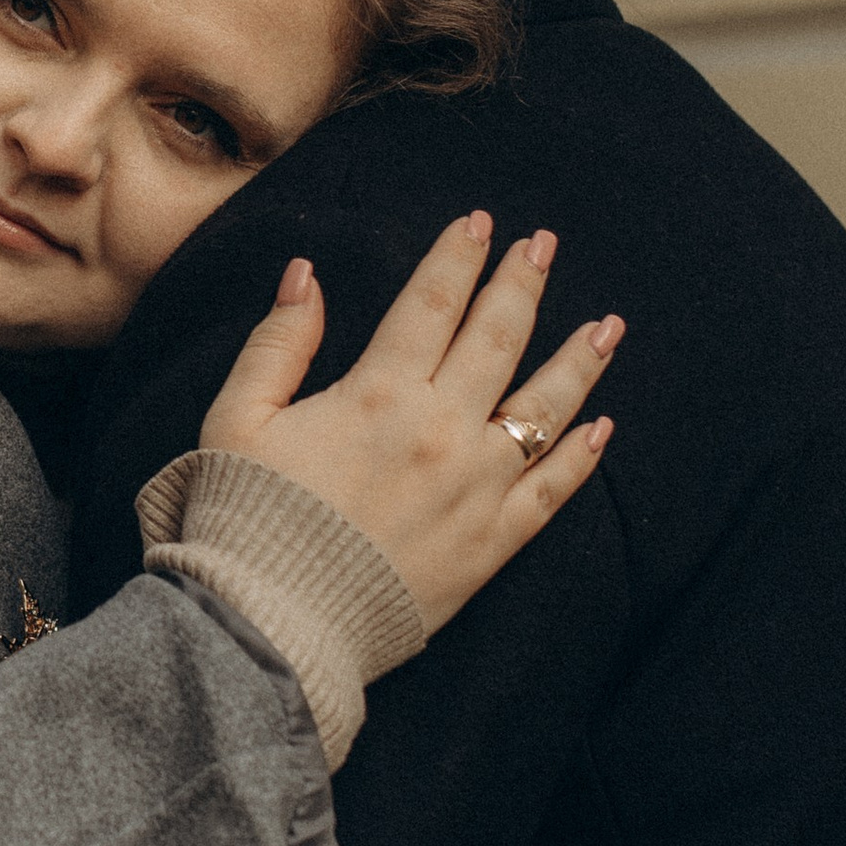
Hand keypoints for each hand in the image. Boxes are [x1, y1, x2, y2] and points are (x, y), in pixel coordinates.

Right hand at [199, 213, 619, 635]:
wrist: (273, 622)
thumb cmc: (245, 518)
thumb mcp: (237, 418)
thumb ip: (278, 343)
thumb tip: (305, 274)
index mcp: (377, 393)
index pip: (431, 303)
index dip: (458, 257)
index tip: (480, 223)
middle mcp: (439, 431)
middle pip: (497, 339)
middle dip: (523, 285)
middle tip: (545, 245)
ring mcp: (474, 488)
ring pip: (544, 409)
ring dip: (578, 361)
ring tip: (607, 325)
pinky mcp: (490, 544)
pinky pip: (551, 492)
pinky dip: (582, 458)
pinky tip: (603, 428)